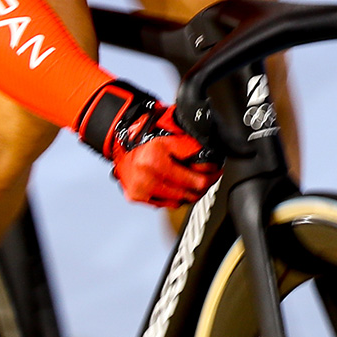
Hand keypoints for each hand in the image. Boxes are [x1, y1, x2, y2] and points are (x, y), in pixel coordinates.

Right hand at [77, 80, 220, 206]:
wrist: (119, 136)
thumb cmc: (147, 133)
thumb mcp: (172, 135)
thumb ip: (192, 147)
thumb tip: (211, 160)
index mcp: (156, 160)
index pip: (196, 181)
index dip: (211, 178)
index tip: (216, 173)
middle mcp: (147, 177)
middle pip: (187, 194)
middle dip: (202, 187)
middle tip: (208, 179)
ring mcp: (140, 188)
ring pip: (176, 202)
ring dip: (187, 194)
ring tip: (192, 183)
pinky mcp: (135, 196)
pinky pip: (162, 204)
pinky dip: (171, 197)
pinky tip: (175, 186)